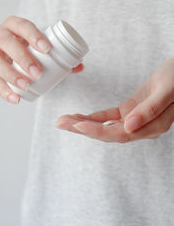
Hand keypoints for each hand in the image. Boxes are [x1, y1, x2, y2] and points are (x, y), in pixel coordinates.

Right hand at [0, 16, 83, 103]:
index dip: (33, 36)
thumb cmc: (31, 48)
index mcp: (14, 25)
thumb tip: (80, 66)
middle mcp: (0, 35)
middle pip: (7, 43)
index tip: (47, 49)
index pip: (22, 26)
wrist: (15, 52)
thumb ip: (63, 55)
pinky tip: (15, 98)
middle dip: (22, 58)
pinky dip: (3, 90)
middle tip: (38, 72)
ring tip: (26, 85)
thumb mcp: (44, 46)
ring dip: (11, 75)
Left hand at [56, 58, 173, 142]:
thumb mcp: (167, 91)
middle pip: (108, 132)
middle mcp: (141, 127)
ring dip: (85, 123)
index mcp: (152, 126)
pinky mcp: (130, 109)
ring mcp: (134, 119)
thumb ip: (149, 110)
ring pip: (106, 125)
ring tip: (65, 120)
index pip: (120, 134)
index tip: (78, 124)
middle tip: (61, 123)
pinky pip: (109, 116)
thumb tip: (128, 126)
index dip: (97, 130)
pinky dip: (94, 116)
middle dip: (83, 128)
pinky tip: (80, 116)